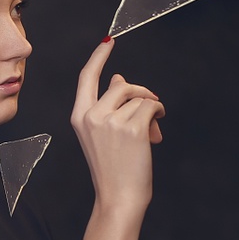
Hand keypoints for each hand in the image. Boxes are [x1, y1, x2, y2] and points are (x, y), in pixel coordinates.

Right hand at [72, 38, 164, 239]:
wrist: (118, 197)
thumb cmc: (112, 169)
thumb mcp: (102, 135)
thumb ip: (107, 106)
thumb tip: (117, 78)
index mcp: (79, 117)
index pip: (87, 78)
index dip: (98, 58)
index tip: (109, 42)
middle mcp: (92, 116)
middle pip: (121, 85)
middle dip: (139, 93)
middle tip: (150, 109)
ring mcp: (111, 121)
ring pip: (138, 97)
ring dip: (150, 109)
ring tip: (150, 132)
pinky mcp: (132, 127)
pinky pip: (151, 106)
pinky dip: (158, 114)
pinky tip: (156, 130)